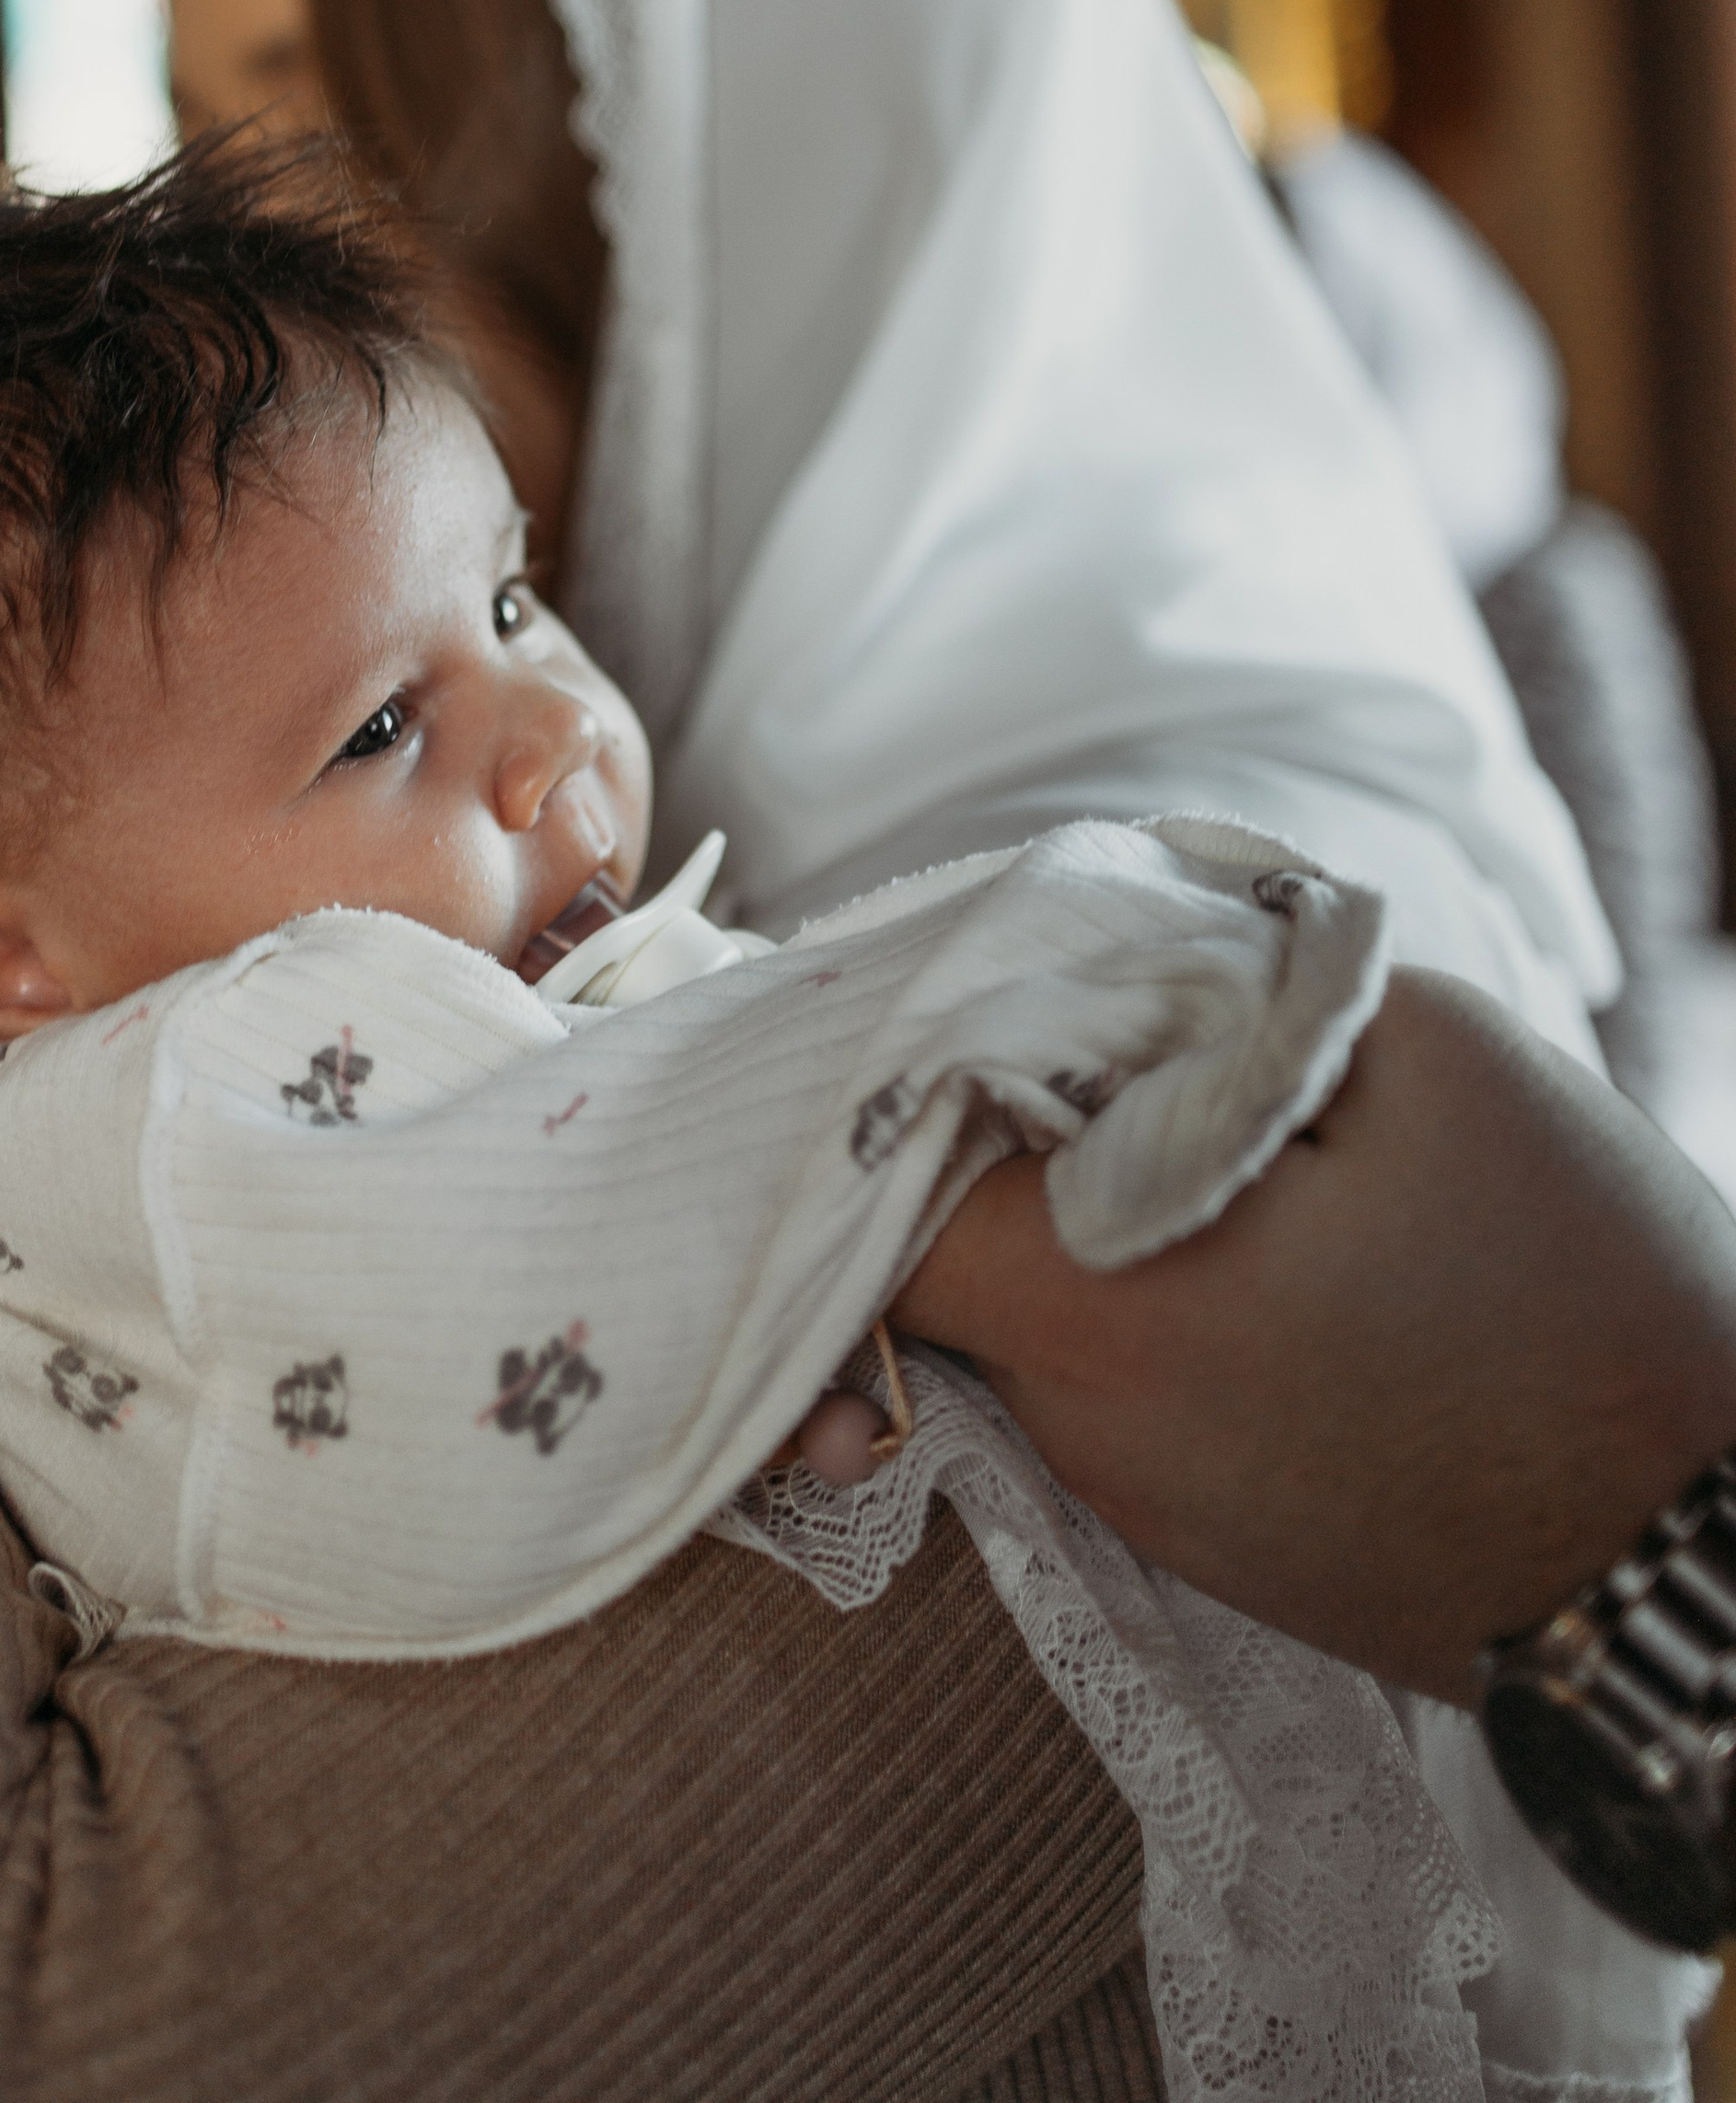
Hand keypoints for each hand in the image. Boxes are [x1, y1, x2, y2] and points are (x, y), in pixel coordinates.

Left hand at [891, 967, 1735, 1701]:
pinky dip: (1154, 1303)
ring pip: (1044, 1317)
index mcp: (1097, 1306)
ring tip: (1197, 1129)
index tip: (965, 994)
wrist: (1709, 1570)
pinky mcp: (1224, 1546)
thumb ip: (1236, 988)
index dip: (896, 1074)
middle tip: (1094, 1041)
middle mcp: (1083, 1429)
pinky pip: (1127, 1392)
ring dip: (1085, 1218)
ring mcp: (1149, 1508)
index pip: (880, 1187)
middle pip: (953, 1249)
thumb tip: (1128, 960)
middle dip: (1001, 1134)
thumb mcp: (1428, 1057)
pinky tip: (1263, 1244)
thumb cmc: (1587, 1295)